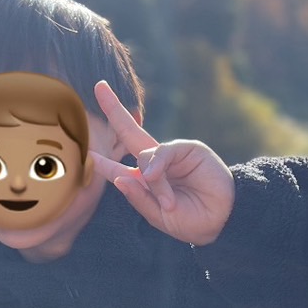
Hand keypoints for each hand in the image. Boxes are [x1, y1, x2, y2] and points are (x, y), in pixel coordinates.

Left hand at [92, 81, 235, 244]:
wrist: (221, 221)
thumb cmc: (190, 221)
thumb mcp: (158, 215)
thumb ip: (139, 197)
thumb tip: (120, 177)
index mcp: (146, 180)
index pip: (118, 164)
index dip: (103, 159)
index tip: (86, 150)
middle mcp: (156, 163)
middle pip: (129, 132)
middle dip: (114, 109)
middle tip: (99, 85)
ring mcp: (172, 154)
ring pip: (145, 154)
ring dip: (154, 181)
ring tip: (169, 203)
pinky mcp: (188, 149)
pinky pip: (164, 152)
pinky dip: (159, 169)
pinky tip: (161, 184)